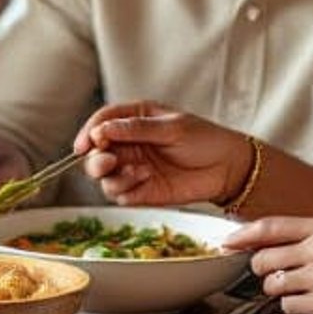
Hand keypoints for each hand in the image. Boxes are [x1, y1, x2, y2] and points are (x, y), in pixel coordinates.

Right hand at [78, 104, 250, 207]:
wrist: (228, 169)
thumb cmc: (204, 139)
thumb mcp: (171, 127)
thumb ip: (135, 129)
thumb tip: (102, 130)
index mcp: (134, 119)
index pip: (101, 122)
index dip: (88, 132)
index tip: (84, 145)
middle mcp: (129, 144)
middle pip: (96, 153)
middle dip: (96, 159)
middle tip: (109, 161)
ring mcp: (133, 168)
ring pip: (104, 177)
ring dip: (114, 176)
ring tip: (138, 172)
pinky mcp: (140, 191)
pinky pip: (119, 194)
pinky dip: (127, 188)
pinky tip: (147, 179)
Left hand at [233, 215, 312, 313]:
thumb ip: (303, 237)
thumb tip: (256, 243)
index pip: (270, 226)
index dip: (242, 235)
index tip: (226, 244)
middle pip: (263, 259)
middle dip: (264, 270)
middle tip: (281, 274)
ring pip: (272, 285)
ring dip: (281, 290)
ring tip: (308, 288)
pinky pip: (287, 307)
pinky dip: (296, 308)